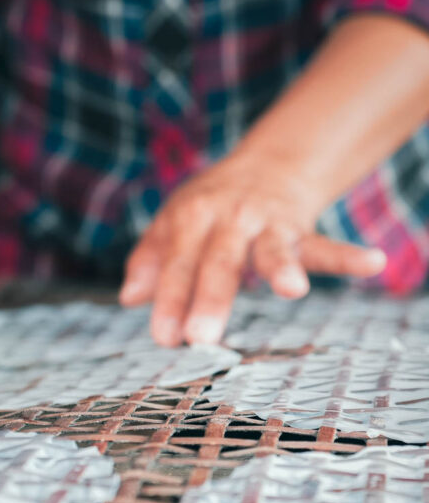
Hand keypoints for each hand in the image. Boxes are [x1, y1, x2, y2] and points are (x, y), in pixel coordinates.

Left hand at [119, 148, 385, 345]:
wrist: (266, 165)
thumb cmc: (209, 207)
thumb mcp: (172, 224)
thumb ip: (150, 260)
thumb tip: (129, 297)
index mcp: (190, 219)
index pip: (177, 264)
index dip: (168, 300)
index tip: (164, 337)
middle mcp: (229, 218)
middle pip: (218, 262)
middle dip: (210, 299)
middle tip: (200, 338)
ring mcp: (268, 222)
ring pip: (273, 248)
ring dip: (281, 267)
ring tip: (292, 290)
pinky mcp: (301, 229)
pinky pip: (325, 245)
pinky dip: (349, 255)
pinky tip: (373, 264)